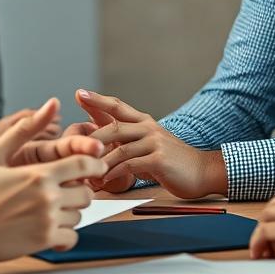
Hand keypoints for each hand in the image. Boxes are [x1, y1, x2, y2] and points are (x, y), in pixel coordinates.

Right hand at [0, 97, 106, 263]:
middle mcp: (48, 198)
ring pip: (79, 215)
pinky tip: (51, 227)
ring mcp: (47, 221)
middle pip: (86, 192)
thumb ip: (25, 129)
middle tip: (67, 189)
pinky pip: (71, 237)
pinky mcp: (43, 242)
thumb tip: (53, 104)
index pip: (84, 165)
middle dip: (80, 189)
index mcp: (39, 174)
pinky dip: (66, 234)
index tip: (96, 166)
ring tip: (51, 208)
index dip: (95, 164)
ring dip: (70, 211)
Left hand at [75, 89, 227, 198]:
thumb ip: (130, 142)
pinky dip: (114, 173)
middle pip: (113, 127)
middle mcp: (148, 128)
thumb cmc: (172, 162)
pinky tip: (104, 181)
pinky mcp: (159, 159)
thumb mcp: (150, 146)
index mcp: (144, 122)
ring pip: (119, 148)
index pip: (118, 106)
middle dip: (91, 135)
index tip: (79, 92)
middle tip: (72, 145)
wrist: (202, 171)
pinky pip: (129, 165)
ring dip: (100, 162)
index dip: (98, 99)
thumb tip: (105, 143)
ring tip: (86, 173)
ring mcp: (154, 142)